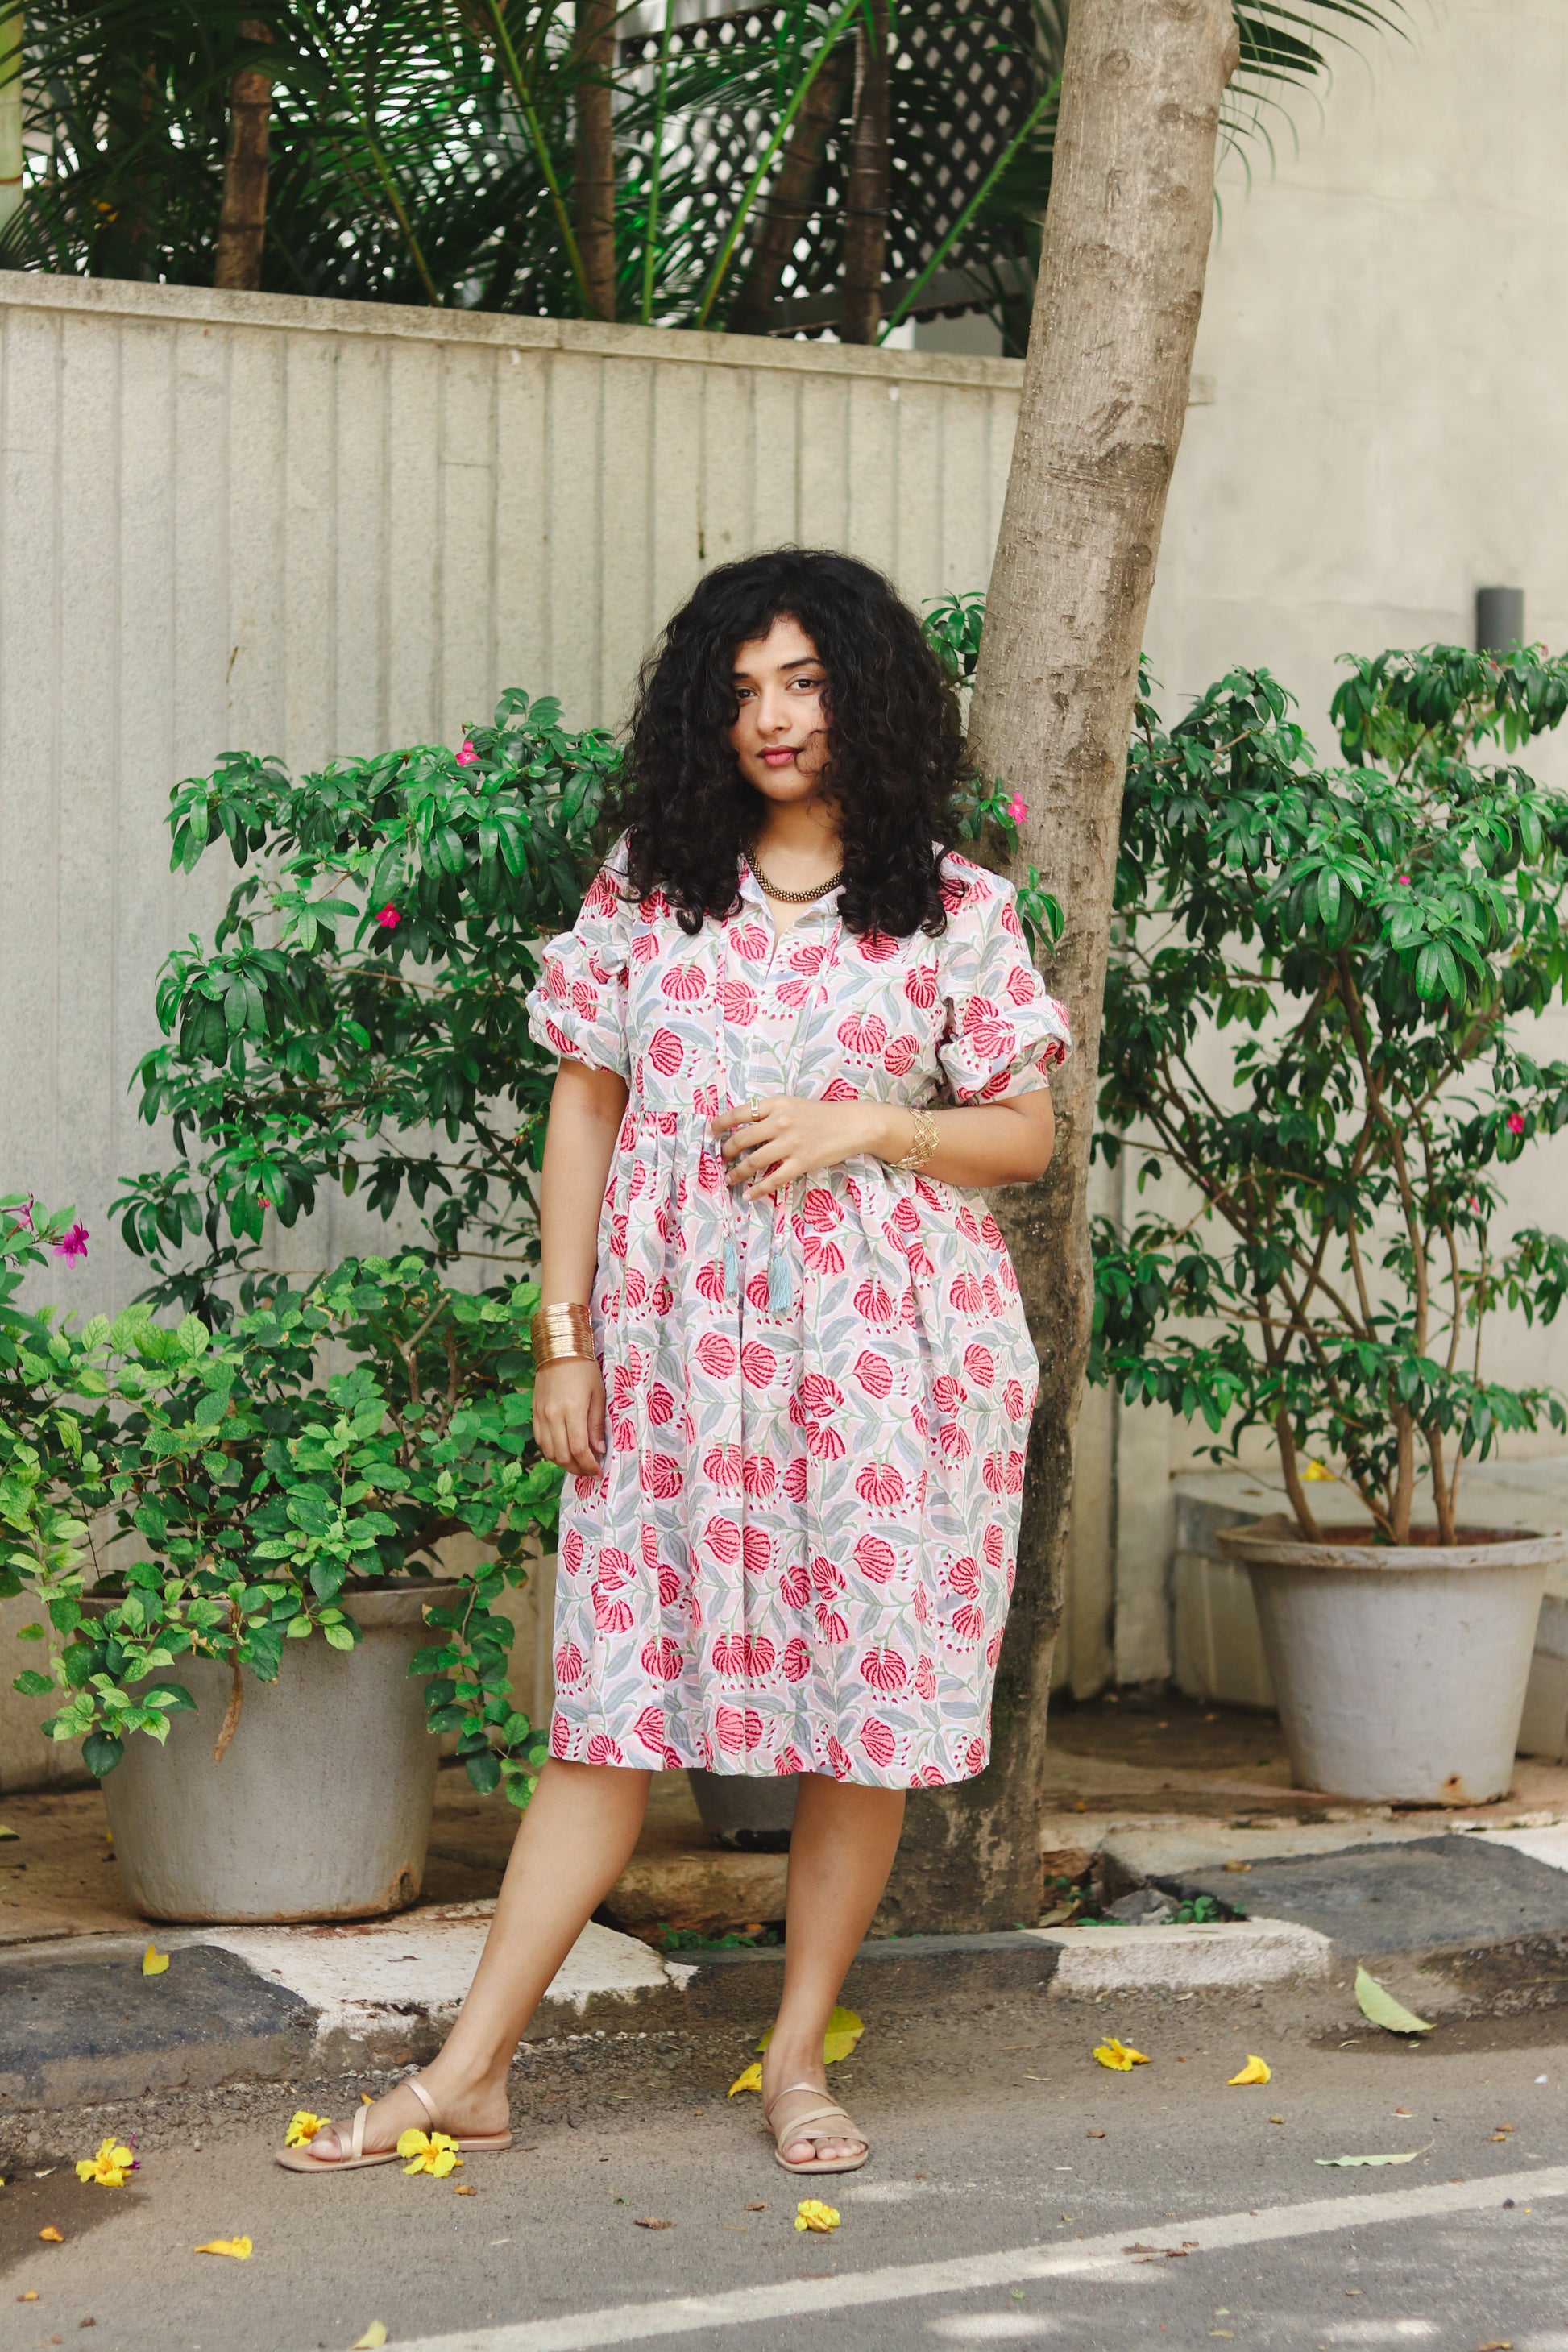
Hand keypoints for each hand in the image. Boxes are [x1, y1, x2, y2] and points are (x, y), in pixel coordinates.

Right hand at [533, 1356, 605, 1475]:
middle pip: (562, 1455)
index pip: (578, 1449)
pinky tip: (564, 1451)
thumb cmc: (584, 1369)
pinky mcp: (535, 1413)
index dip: (589, 1465)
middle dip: (577, 1469)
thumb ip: (596, 1424)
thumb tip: (598, 1450)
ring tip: (578, 1464)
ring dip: (563, 1463)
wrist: (559, 1350)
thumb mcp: (598, 1394)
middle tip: (590, 1471)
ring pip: (549, 1452)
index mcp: (572, 1410)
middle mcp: (552, 1415)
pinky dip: (552, 1452)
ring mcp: (541, 1415)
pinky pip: (540, 1441)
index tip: (598, 1472)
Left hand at [709, 1095, 903, 1198]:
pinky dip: (758, 1189)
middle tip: (721, 1158)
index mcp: (777, 1104)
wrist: (851, 1124)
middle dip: (726, 1151)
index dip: (721, 1123)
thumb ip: (770, 1113)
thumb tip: (744, 1127)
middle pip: (742, 1138)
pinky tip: (748, 1194)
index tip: (711, 1131)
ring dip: (737, 1172)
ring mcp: (790, 1143)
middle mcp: (780, 1122)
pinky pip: (773, 1179)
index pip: (739, 1112)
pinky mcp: (801, 1162)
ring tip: (729, 1178)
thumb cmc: (822, 1114)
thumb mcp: (793, 1104)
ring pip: (753, 1161)